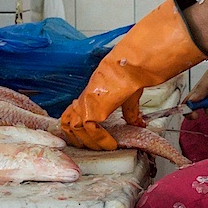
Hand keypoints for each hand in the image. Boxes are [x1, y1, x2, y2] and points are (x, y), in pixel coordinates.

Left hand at [61, 0, 206, 149]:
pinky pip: (88, 125)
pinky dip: (97, 138)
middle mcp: (87, 94)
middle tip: (91, 148)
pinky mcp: (95, 103)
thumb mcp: (132, 94)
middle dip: (77, 138)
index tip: (90, 140)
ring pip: (72, 125)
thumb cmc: (136, 69)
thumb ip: (130, 109)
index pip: (74, 111)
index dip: (78, 128)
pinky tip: (109, 142)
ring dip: (84, 140)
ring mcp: (89, 98)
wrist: (139, 59)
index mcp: (93, 91)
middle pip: (68, 120)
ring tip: (99, 147)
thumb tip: (138, 123)